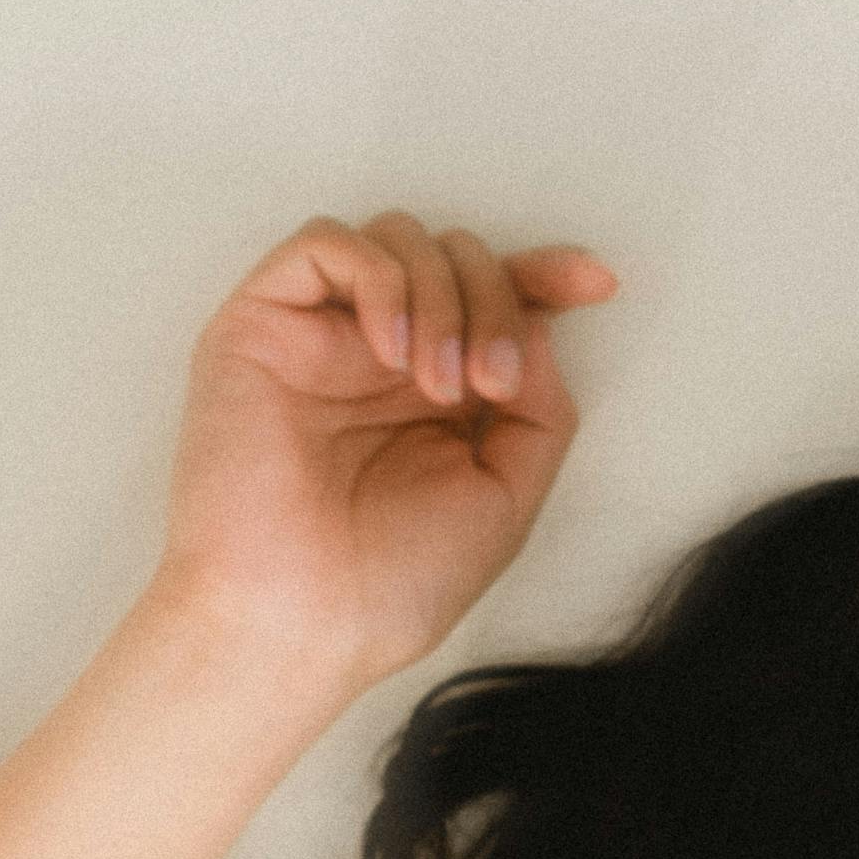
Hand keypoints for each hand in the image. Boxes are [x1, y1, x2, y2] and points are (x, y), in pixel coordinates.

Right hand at [151, 210, 620, 696]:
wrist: (304, 621)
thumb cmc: (392, 583)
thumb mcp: (506, 499)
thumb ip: (540, 412)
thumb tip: (543, 327)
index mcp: (440, 396)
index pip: (497, 302)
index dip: (546, 277)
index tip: (596, 284)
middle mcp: (382, 357)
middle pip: (458, 259)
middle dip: (497, 301)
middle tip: (492, 384)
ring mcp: (322, 338)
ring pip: (399, 238)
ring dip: (443, 297)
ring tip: (438, 385)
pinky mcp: (261, 325)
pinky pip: (325, 243)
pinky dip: (378, 277)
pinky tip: (391, 350)